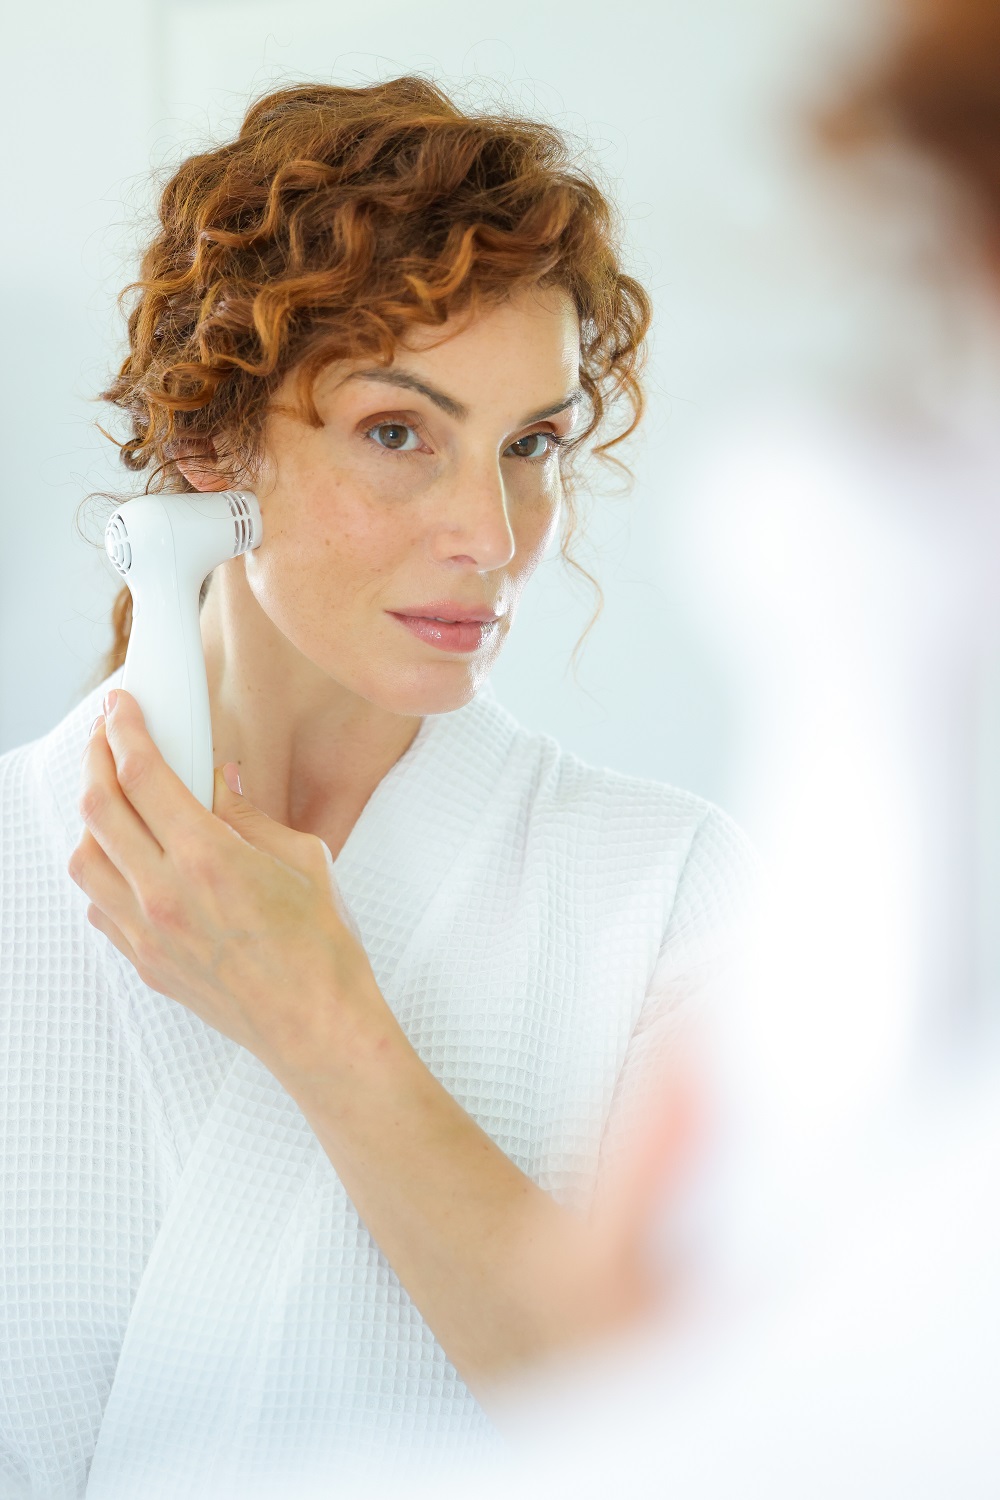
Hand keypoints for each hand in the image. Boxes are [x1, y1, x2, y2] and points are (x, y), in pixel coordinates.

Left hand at [67, 688, 384, 1075]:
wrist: (318, 1026)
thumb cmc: (321, 948)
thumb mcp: (302, 859)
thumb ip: (251, 813)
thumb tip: (223, 780)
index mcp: (207, 858)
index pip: (143, 774)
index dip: (125, 729)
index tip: (120, 706)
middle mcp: (165, 893)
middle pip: (99, 808)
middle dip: (97, 758)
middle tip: (108, 736)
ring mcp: (148, 933)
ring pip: (85, 859)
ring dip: (93, 819)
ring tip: (114, 798)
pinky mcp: (146, 962)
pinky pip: (99, 906)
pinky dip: (104, 873)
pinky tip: (129, 862)